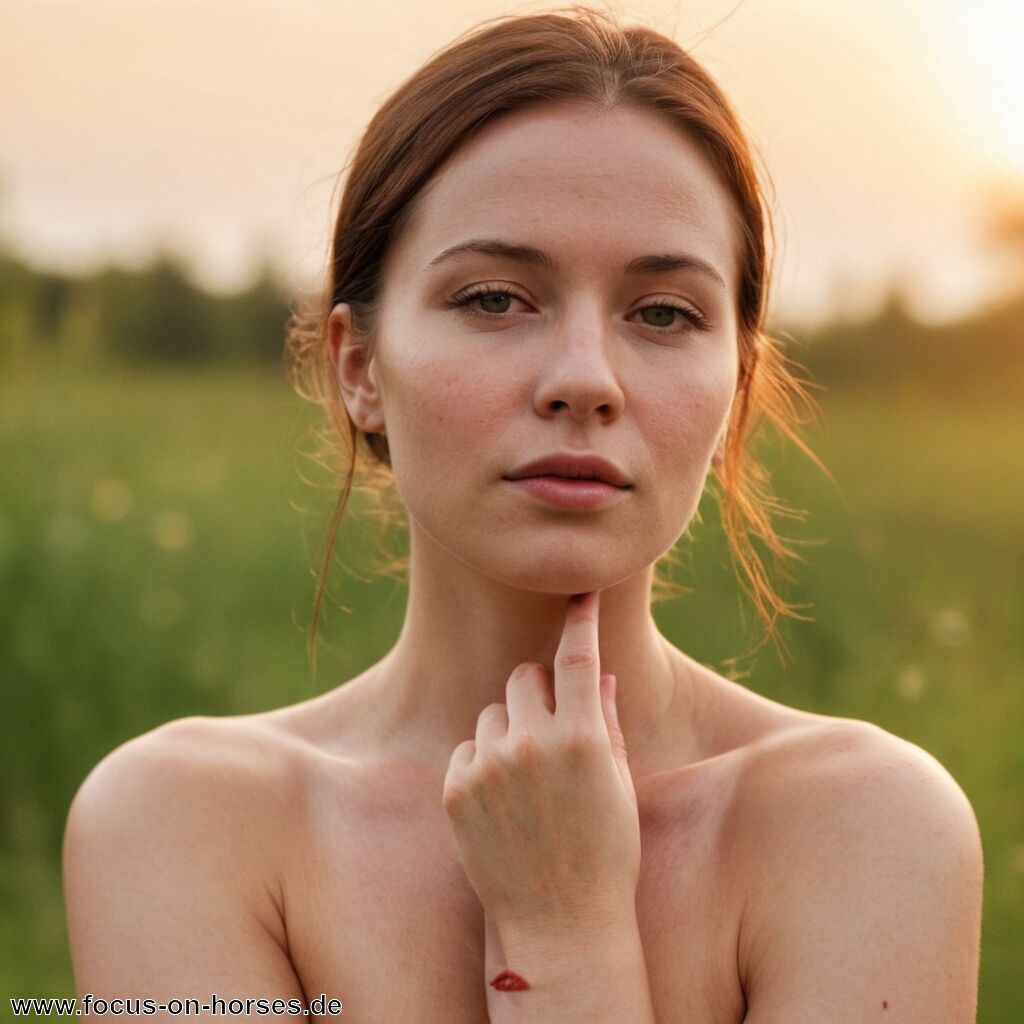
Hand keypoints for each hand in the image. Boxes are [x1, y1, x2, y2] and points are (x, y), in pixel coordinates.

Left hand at [442, 590, 639, 935]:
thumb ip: (606, 723)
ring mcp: (490, 765)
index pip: (579, 657)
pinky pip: (469, 749)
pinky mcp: (457, 789)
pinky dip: (483, 763)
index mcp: (583, 737)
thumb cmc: (605, 854)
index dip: (581, 619)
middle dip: (538, 692)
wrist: (560, 925)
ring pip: (493, 712)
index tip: (580, 592)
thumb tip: (601, 677)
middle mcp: (534, 743)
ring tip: (527, 783)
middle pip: (525, 676)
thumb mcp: (619, 786)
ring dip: (508, 730)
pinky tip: (502, 806)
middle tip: (551, 730)